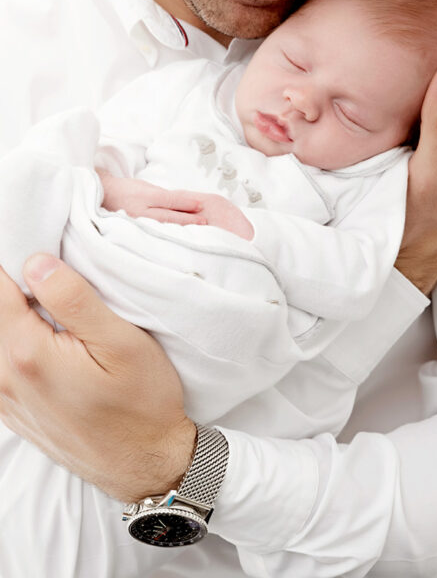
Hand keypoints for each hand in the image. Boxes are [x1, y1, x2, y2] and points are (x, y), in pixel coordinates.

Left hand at [0, 255, 195, 501]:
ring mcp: (5, 399)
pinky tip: (49, 335)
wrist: (146, 466)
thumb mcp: (122, 342)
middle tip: (52, 271)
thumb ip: (74, 300)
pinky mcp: (13, 411)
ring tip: (53, 302)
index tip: (39, 246)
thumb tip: (36, 263)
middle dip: (15, 286)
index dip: (14, 261)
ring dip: (15, 314)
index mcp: (28, 354)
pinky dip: (14, 340)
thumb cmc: (143, 403)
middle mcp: (5, 378)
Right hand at [98, 170, 253, 238]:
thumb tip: (186, 203)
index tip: (202, 205)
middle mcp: (139, 211)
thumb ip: (164, 196)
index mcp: (144, 197)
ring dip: (179, 231)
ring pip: (160, 228)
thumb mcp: (146, 187)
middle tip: (205, 223)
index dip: (187, 202)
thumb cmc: (128, 190)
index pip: (170, 200)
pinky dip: (164, 239)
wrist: (102, 195)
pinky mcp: (131, 233)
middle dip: (187, 220)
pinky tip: (176, 242)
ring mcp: (134, 223)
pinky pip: (151, 236)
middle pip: (168, 216)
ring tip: (195, 235)